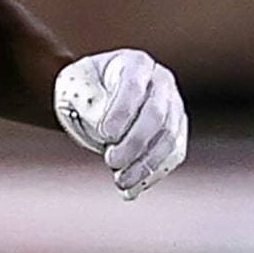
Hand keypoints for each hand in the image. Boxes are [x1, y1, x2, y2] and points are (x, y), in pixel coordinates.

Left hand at [53, 49, 186, 197]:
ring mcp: (173, 106)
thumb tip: (106, 132)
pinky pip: (173, 155)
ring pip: (169, 138)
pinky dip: (154, 174)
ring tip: (120, 180)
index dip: (122, 112)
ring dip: (145, 164)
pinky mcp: (176, 130)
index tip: (105, 134)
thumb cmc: (83, 89)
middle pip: (156, 115)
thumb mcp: (77, 88)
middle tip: (111, 161)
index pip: (133, 87)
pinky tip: (132, 189)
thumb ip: (88, 104)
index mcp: (135, 63)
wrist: (94, 98)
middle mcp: (161, 82)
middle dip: (134, 143)